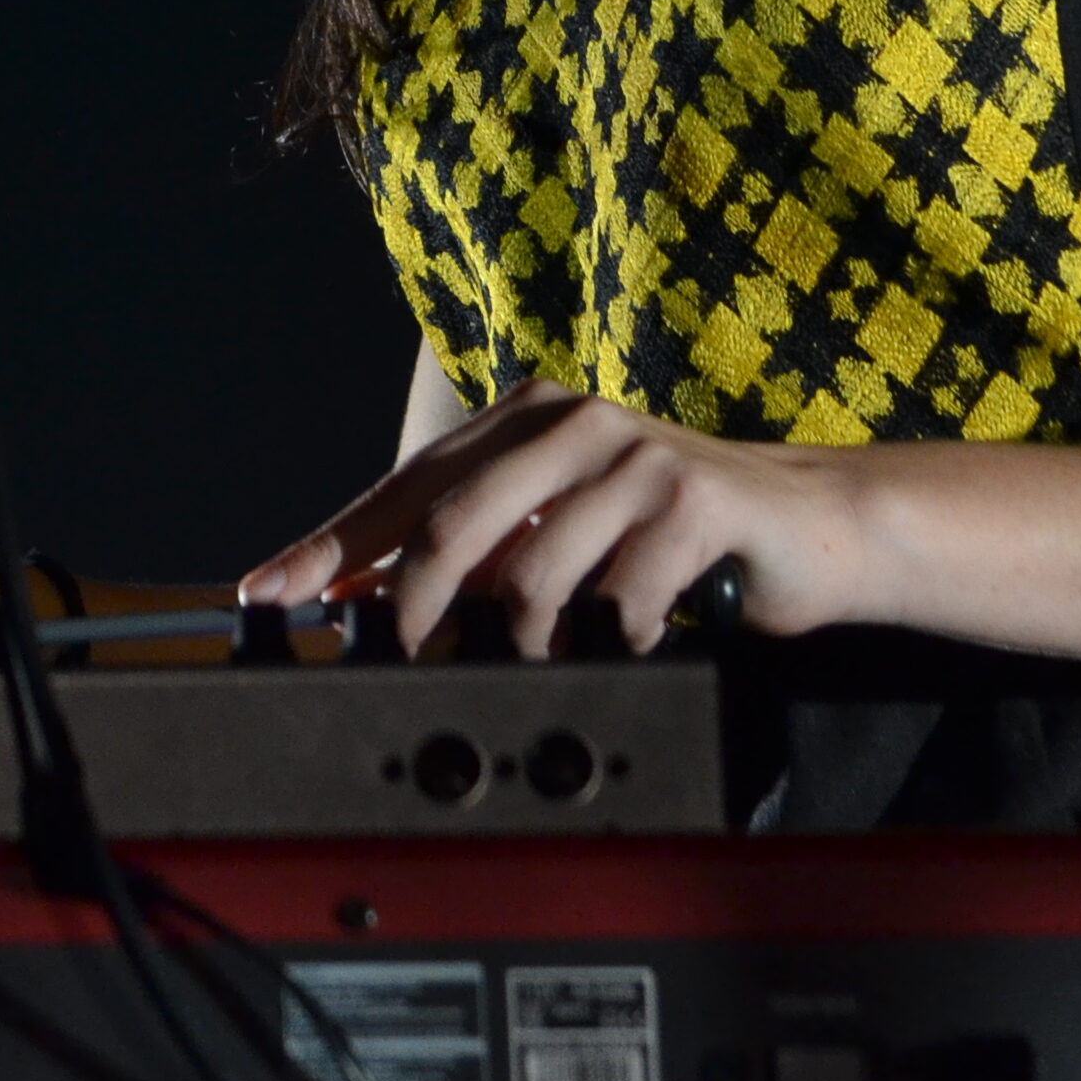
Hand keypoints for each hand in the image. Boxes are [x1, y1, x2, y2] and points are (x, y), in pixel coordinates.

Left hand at [238, 382, 879, 654]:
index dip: (331, 544)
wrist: (810, 526)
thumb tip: (369, 601)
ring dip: (526, 637)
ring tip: (546, 656)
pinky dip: (615, 635)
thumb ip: (481, 553)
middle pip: (453, 521)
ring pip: (532, 568)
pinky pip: (620, 593)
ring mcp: (635, 453)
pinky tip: (633, 636)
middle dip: (411, 606)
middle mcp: (571, 420)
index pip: (405, 486)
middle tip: (398, 663)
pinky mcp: (695, 497)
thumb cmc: (673, 535)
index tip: (269, 592)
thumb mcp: (563, 531)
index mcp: (525, 417)